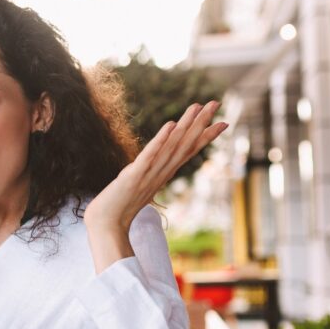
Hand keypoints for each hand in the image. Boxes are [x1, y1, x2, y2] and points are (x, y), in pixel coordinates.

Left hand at [83, 101, 227, 270]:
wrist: (106, 226)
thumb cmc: (119, 208)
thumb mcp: (140, 186)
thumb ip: (150, 175)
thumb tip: (156, 167)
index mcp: (163, 174)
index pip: (188, 151)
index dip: (206, 136)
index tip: (223, 122)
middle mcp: (161, 173)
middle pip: (185, 145)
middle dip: (201, 123)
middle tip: (216, 102)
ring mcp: (149, 175)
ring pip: (171, 147)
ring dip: (185, 126)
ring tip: (197, 106)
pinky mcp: (133, 176)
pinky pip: (149, 156)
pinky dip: (160, 141)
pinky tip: (170, 125)